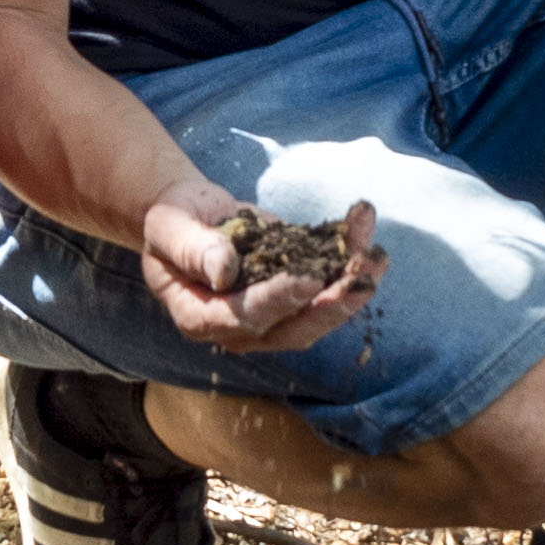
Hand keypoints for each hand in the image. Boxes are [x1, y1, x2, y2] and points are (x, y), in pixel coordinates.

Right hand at [136, 180, 381, 353]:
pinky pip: (328, 284)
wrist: (190, 214)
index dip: (277, 301)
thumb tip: (224, 269)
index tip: (308, 279)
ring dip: (351, 288)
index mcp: (200, 317)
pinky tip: (364, 229)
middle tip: (361, 281)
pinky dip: (350, 259)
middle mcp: (241, 327)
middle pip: (292, 330)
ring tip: (376, 258)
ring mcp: (273, 314)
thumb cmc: (171, 221)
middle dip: (331, 306)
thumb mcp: (167, 226)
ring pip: (318, 314)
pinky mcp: (296, 292)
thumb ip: (191, 248)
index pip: (242, 317)